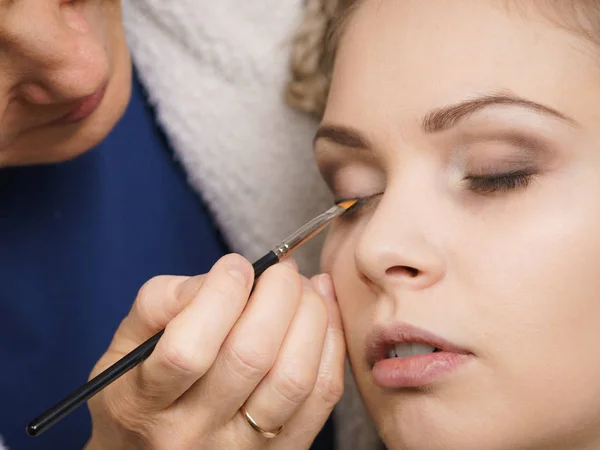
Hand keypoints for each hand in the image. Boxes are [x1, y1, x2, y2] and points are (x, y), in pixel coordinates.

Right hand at [85, 254, 344, 449]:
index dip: (220, 295)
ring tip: (305, 288)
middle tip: (281, 270)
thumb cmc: (145, 385)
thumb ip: (164, 300)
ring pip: (294, 377)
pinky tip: (322, 312)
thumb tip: (231, 275)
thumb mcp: (129, 342)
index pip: (187, 350)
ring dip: (311, 316)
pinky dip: (331, 342)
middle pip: (250, 357)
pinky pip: (323, 394)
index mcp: (143, 404)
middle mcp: (193, 434)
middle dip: (278, 295)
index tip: (237, 265)